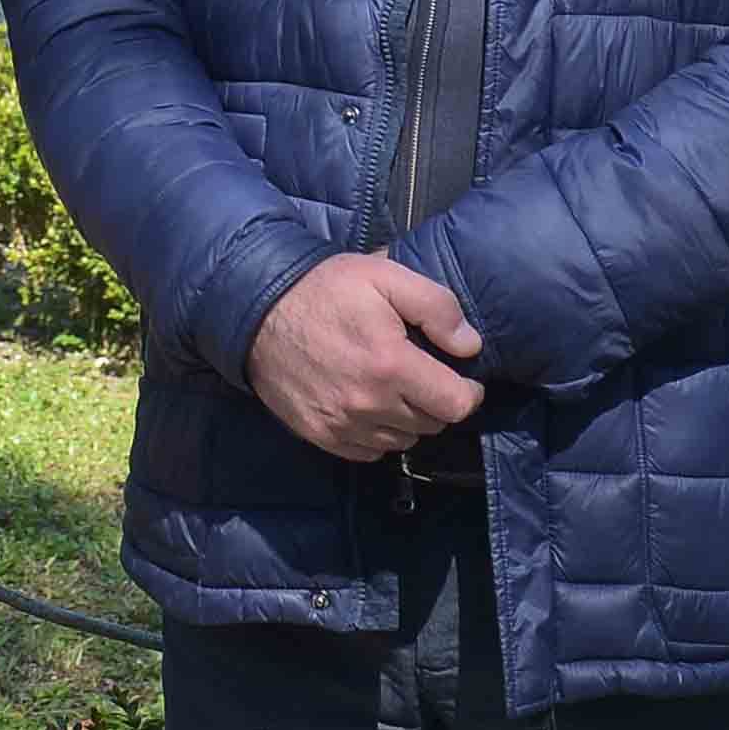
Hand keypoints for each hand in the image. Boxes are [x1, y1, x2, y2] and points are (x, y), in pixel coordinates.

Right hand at [245, 253, 485, 463]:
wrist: (258, 310)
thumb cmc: (326, 289)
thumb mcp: (386, 277)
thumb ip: (437, 307)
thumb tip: (470, 346)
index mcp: (391, 366)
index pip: (455, 406)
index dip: (468, 393)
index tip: (463, 379)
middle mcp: (369, 405)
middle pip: (431, 425)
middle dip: (437, 402)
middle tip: (424, 376)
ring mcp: (342, 425)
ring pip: (402, 441)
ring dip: (408, 421)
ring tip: (396, 390)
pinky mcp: (320, 435)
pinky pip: (368, 452)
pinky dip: (377, 435)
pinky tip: (369, 406)